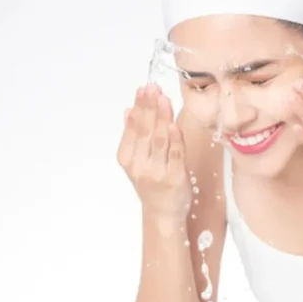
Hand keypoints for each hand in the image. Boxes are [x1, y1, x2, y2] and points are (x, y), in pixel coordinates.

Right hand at [117, 84, 190, 218]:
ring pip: (158, 140)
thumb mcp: (136, 161)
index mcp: (127, 159)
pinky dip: (174, 139)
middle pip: (144, 131)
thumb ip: (133, 136)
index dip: (138, 108)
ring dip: (161, 117)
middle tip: (152, 88)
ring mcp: (156, 172)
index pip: (133, 128)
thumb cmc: (152, 184)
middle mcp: (139, 166)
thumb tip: (128, 110)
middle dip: (149, 107)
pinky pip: (175, 155)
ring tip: (162, 98)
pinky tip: (172, 124)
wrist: (163, 213)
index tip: (143, 89)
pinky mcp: (174, 178)